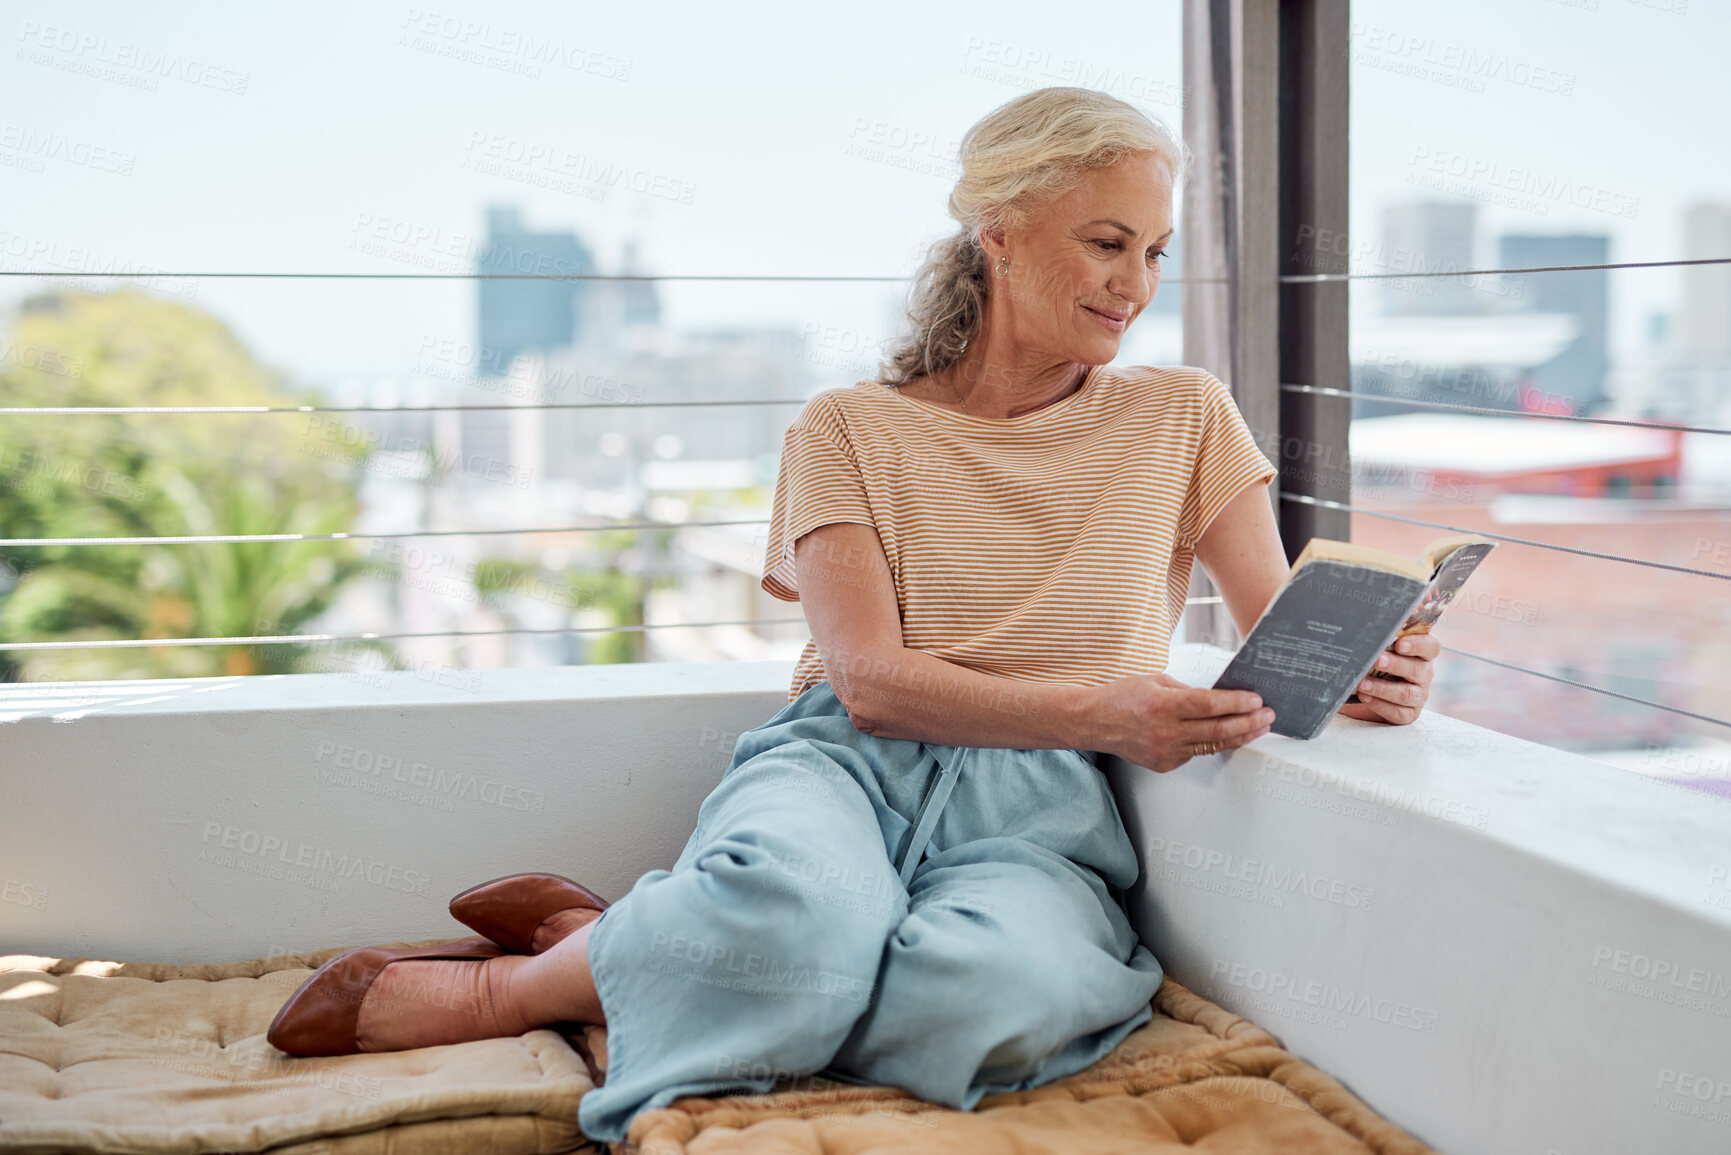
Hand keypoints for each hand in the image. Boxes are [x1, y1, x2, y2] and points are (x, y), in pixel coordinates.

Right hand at [1088, 672, 1274, 773]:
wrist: (1094, 721)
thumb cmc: (1122, 697)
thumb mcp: (1155, 680)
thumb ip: (1188, 691)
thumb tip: (1220, 698)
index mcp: (1162, 703)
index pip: (1209, 705)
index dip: (1237, 703)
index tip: (1256, 700)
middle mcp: (1164, 730)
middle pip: (1218, 730)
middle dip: (1249, 722)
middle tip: (1267, 715)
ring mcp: (1164, 751)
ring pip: (1212, 746)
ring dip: (1240, 736)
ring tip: (1257, 727)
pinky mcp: (1164, 764)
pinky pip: (1195, 753)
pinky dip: (1211, 743)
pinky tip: (1224, 735)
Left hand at [1338, 633, 1439, 725]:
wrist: (1363, 690)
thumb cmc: (1374, 662)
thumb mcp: (1378, 647)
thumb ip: (1381, 635)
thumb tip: (1371, 614)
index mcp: (1422, 654)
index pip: (1431, 646)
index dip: (1418, 644)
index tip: (1400, 644)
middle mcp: (1424, 674)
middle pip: (1417, 670)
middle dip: (1395, 665)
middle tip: (1376, 660)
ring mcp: (1418, 695)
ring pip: (1407, 693)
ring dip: (1383, 688)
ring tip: (1362, 683)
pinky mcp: (1408, 713)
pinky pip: (1398, 712)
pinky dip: (1380, 705)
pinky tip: (1365, 697)